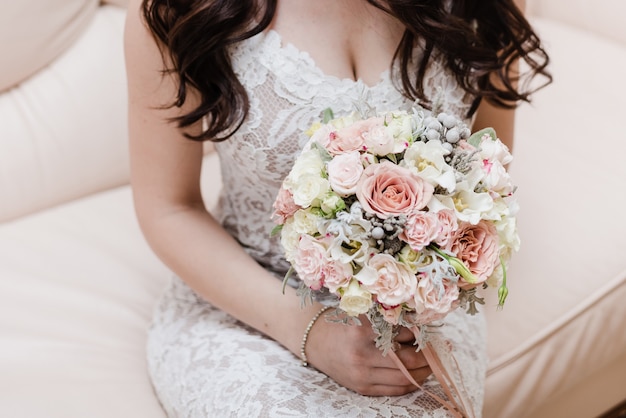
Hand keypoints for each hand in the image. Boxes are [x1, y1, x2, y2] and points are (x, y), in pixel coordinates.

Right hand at [305, 314, 431, 395]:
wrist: (315, 341)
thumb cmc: (343, 324)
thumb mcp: (363, 315)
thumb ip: (388, 321)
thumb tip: (422, 326)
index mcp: (362, 331)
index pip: (402, 334)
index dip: (420, 334)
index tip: (429, 331)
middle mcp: (361, 355)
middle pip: (407, 360)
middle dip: (427, 356)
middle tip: (439, 349)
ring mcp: (362, 375)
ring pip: (405, 378)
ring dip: (423, 371)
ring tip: (432, 362)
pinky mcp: (362, 388)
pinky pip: (395, 390)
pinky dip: (411, 383)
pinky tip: (418, 374)